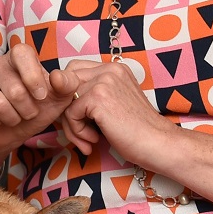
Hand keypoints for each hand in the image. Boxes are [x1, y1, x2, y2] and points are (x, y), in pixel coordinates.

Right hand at [0, 45, 93, 157]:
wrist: (9, 133)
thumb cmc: (34, 109)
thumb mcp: (57, 99)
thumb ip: (67, 85)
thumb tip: (57, 76)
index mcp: (17, 57)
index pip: (22, 53)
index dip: (34, 78)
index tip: (41, 96)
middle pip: (15, 89)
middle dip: (27, 110)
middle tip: (27, 112)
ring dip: (11, 118)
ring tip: (12, 117)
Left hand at [57, 59, 178, 165]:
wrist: (158, 144)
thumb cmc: (135, 131)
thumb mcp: (110, 106)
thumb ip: (88, 96)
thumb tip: (54, 96)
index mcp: (113, 69)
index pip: (73, 72)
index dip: (70, 96)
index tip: (82, 119)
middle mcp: (109, 69)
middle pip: (64, 83)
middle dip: (66, 111)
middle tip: (81, 132)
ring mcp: (104, 81)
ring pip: (65, 100)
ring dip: (72, 125)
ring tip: (88, 139)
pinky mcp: (98, 97)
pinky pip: (70, 114)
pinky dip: (77, 131)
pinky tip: (93, 140)